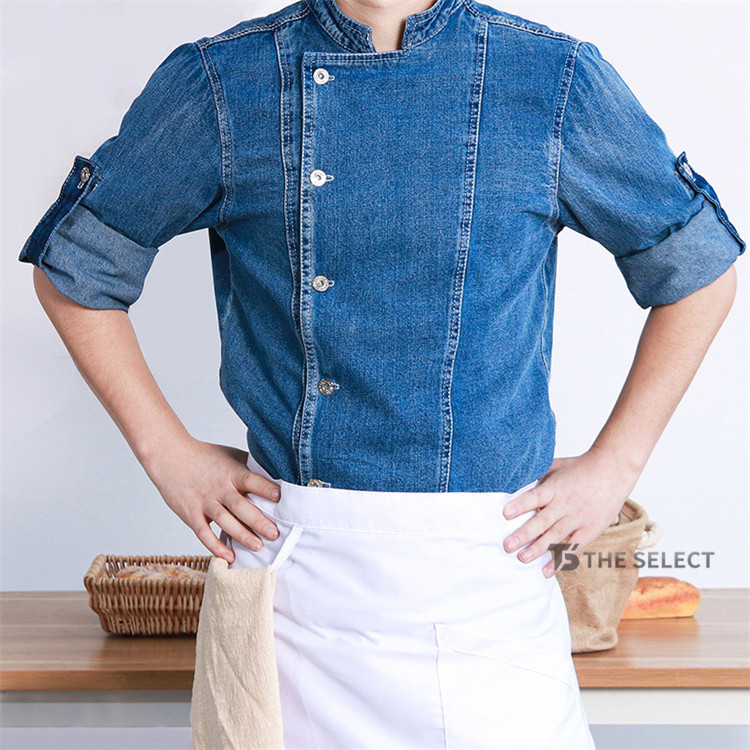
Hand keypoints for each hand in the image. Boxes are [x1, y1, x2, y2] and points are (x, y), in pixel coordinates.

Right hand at [145, 438, 281, 563]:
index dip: (266, 489)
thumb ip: (249, 466)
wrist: (169, 456)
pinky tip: (229, 556)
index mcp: (232, 472)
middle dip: (259, 521)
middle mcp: (219, 488)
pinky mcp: (191, 513)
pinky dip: (216, 547)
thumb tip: (275, 474)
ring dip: (242, 536)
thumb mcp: (230, 455)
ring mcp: (204, 502)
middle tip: (274, 534)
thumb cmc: (204, 456)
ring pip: (225, 522)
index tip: (281, 498)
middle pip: (241, 506)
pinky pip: (204, 533)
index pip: (252, 480)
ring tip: (258, 547)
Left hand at [501, 446, 639, 576]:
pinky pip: (573, 547)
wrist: (612, 470)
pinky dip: (560, 560)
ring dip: (538, 549)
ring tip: (522, 558)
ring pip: (555, 536)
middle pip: (542, 521)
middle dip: (523, 534)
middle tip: (507, 545)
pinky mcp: (590, 530)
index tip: (505, 514)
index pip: (534, 497)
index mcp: (555, 488)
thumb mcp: (556, 466)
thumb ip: (538, 476)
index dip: (520, 505)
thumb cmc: (581, 467)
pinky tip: (547, 571)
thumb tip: (517, 483)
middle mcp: (565, 504)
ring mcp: (578, 518)